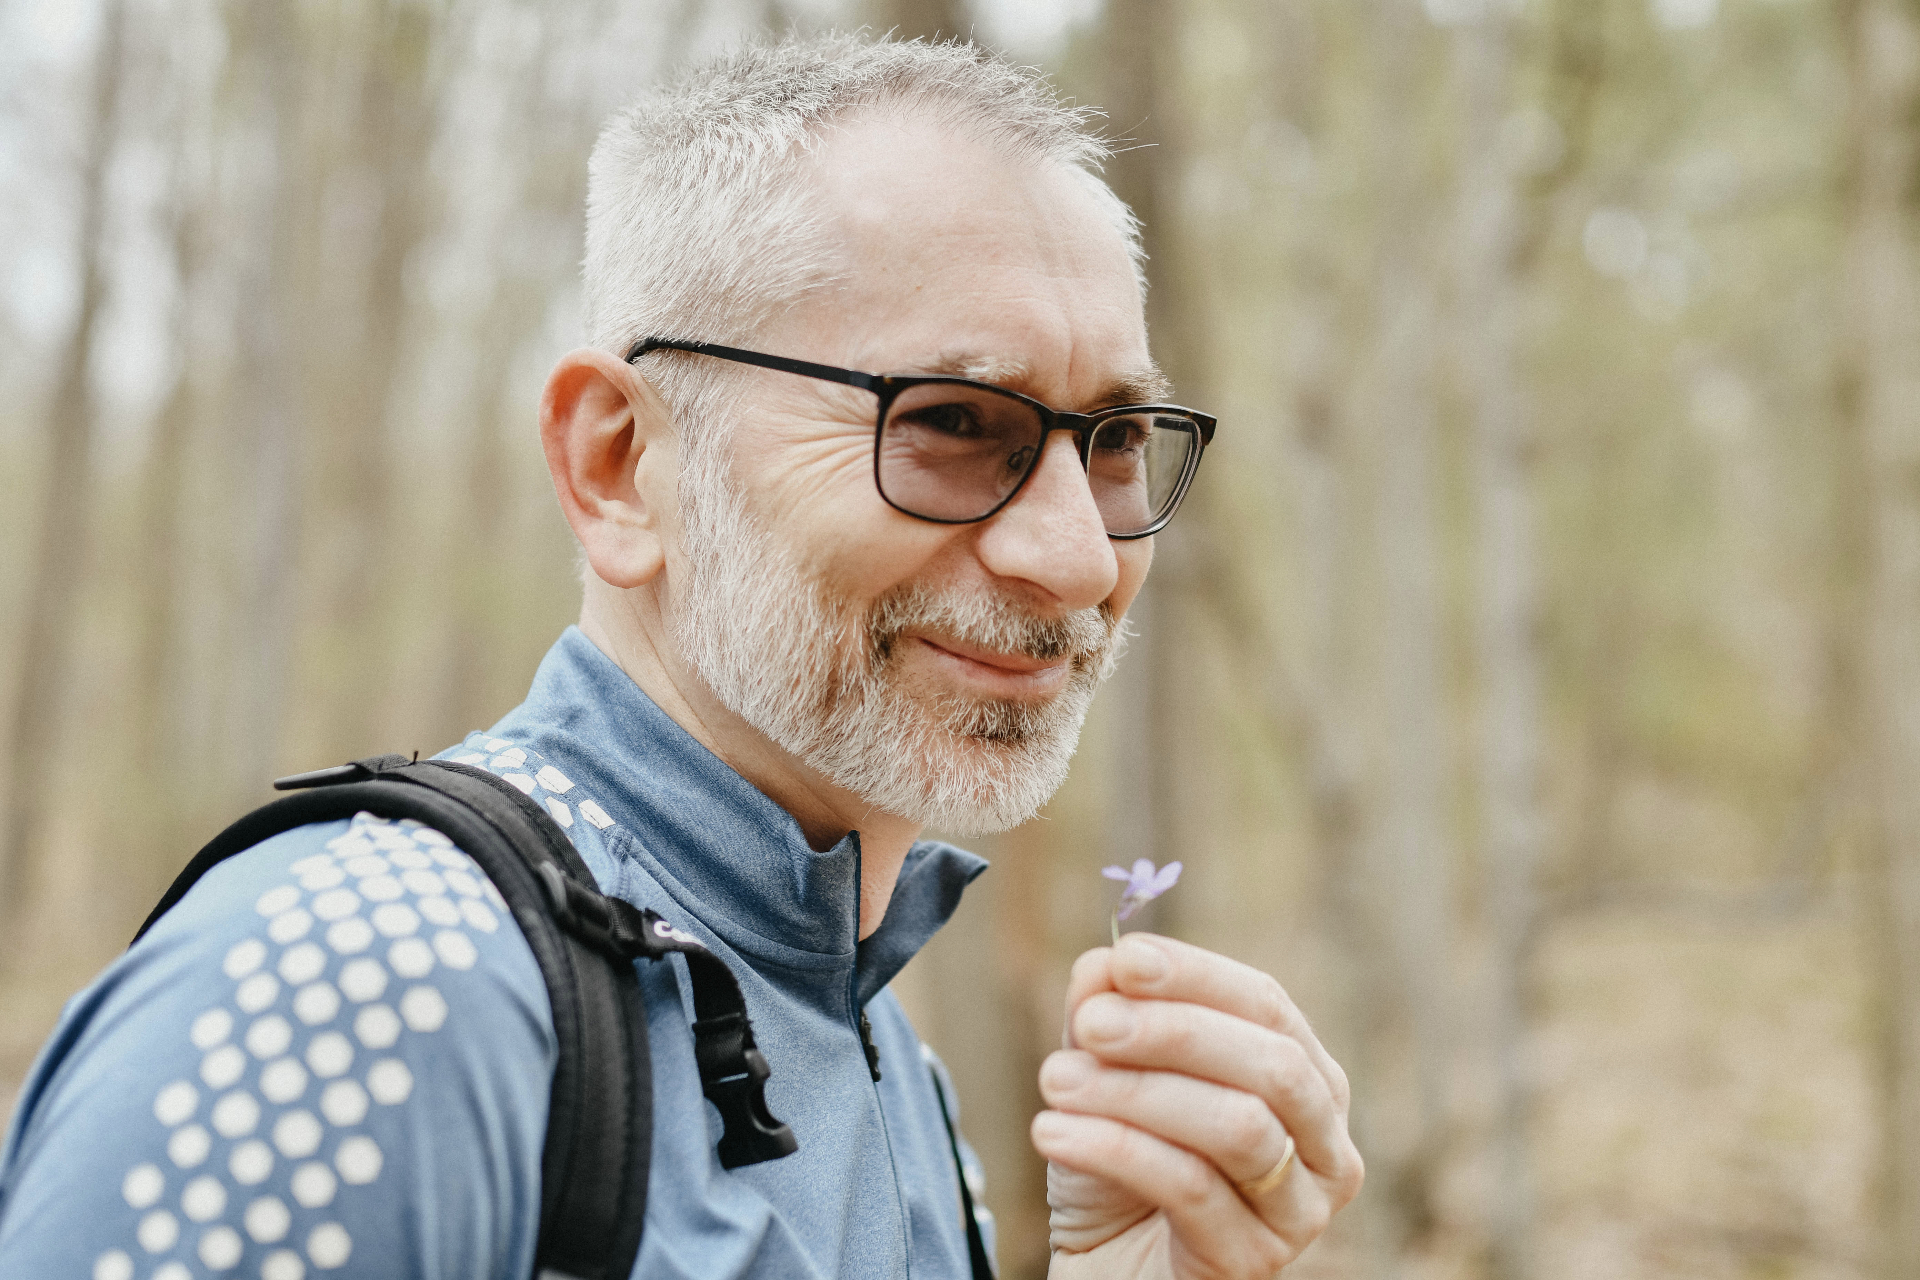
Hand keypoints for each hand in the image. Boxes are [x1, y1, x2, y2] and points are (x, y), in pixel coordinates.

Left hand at [1030, 934, 1362, 1277]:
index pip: (1267, 1005)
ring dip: (1135, 1093)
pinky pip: (1191, 1188)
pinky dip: (1115, 1148)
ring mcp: (1299, 1212)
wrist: (1102, 1268)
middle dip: (1174, 1032)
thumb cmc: (1118, 1168)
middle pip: (1270, 1066)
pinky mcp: (1254, 1262)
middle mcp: (1323, 1144)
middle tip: (1090, 1025)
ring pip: (1237, 1128)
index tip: (1127, 960)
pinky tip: (1052, 1132)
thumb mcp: (1108, 1076)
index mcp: (1305, 1079)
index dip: (1198, 976)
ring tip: (1054, 1080)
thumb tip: (1107, 962)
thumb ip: (1112, 1012)